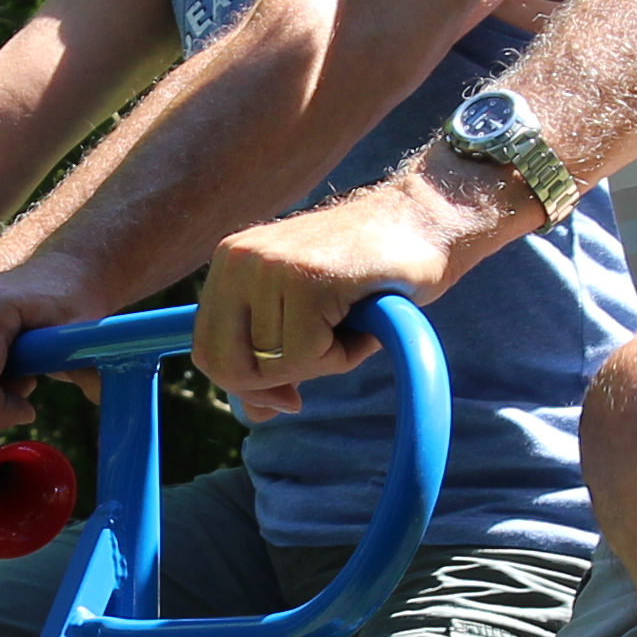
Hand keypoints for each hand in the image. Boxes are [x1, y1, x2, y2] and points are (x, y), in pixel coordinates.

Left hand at [193, 178, 452, 416]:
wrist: (427, 220)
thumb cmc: (371, 273)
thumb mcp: (308, 321)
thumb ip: (273, 363)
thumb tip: (253, 416)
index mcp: (230, 263)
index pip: (208, 352)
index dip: (247, 385)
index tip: (289, 392)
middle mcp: (239, 259)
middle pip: (229, 367)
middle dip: (278, 383)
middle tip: (327, 355)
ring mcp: (270, 265)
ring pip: (274, 366)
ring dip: (324, 362)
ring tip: (351, 321)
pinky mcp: (307, 278)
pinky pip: (308, 355)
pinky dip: (343, 354)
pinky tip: (362, 317)